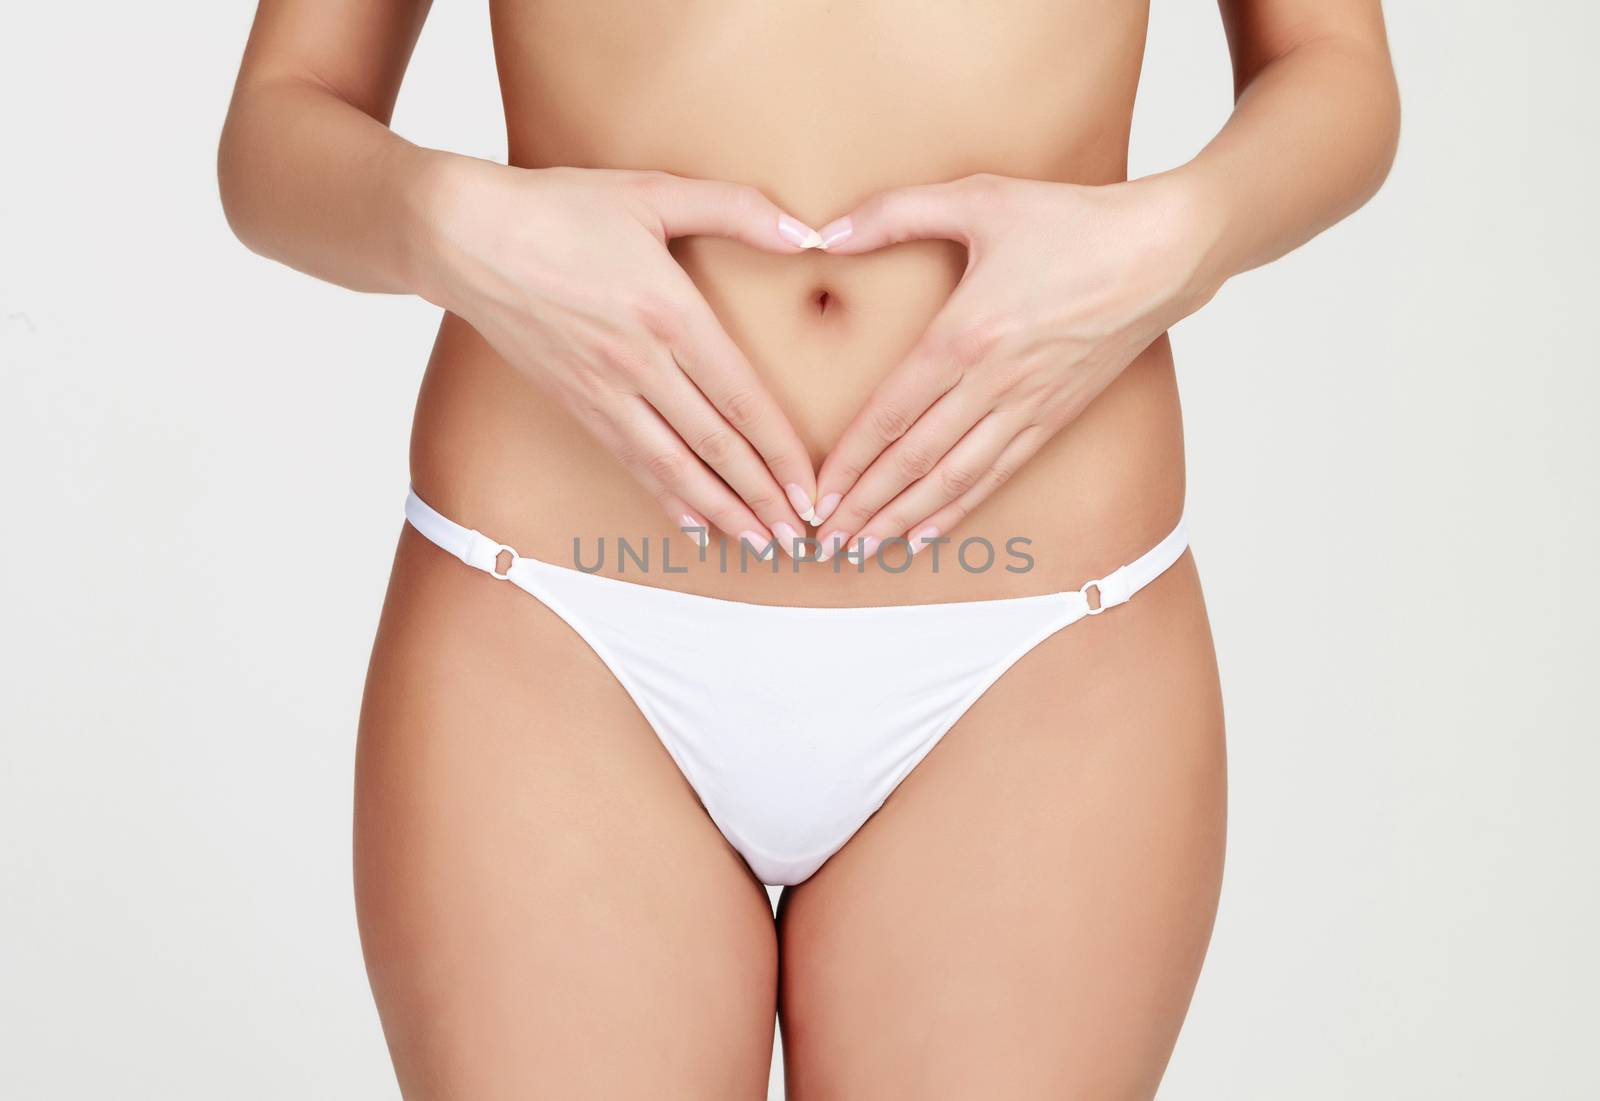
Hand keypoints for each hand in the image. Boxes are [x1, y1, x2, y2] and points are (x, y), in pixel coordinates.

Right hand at [422, 160, 828, 555]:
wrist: (463, 237)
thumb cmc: (558, 207)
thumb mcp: (653, 192)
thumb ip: (737, 210)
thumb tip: (812, 233)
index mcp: (668, 313)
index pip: (740, 398)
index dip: (779, 451)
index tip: (809, 488)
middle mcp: (638, 364)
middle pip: (714, 445)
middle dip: (761, 497)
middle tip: (799, 536)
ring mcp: (602, 390)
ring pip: (672, 467)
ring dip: (720, 511)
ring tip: (758, 544)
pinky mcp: (575, 403)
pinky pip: (631, 461)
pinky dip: (667, 498)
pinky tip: (694, 525)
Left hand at [808, 173, 1216, 561]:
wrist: (1162, 254)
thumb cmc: (1072, 221)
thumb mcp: (979, 198)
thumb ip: (894, 213)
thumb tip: (822, 233)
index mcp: (965, 335)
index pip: (891, 414)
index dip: (850, 461)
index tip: (817, 493)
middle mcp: (993, 383)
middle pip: (914, 460)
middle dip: (865, 505)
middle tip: (824, 540)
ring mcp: (1026, 407)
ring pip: (953, 479)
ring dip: (904, 519)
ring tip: (865, 550)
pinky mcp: (1053, 418)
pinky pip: (996, 475)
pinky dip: (957, 509)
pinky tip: (927, 531)